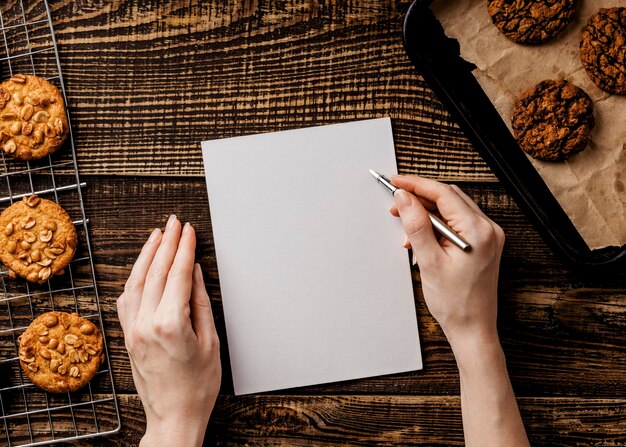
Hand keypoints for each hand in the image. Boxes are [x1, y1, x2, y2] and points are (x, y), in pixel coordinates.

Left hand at [117, 216, 220, 446]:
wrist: (174, 416)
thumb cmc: (197, 386)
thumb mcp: (210, 341)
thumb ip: (199, 302)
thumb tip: (193, 273)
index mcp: (170, 324)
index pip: (177, 274)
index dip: (184, 248)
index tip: (189, 231)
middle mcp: (146, 323)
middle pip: (155, 272)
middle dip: (166, 243)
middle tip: (174, 223)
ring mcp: (132, 330)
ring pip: (136, 281)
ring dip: (146, 255)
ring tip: (157, 235)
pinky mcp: (127, 336)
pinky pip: (126, 299)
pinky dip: (134, 278)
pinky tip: (141, 268)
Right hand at [390, 175, 504, 347]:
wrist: (472, 328)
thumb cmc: (456, 303)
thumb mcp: (429, 261)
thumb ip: (416, 225)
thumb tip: (404, 198)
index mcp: (478, 231)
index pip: (443, 193)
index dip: (416, 184)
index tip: (396, 182)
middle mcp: (488, 229)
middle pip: (448, 197)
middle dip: (419, 197)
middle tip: (395, 201)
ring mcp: (487, 236)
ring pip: (451, 209)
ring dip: (426, 212)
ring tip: (404, 224)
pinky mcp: (482, 244)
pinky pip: (456, 223)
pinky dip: (436, 225)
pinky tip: (420, 238)